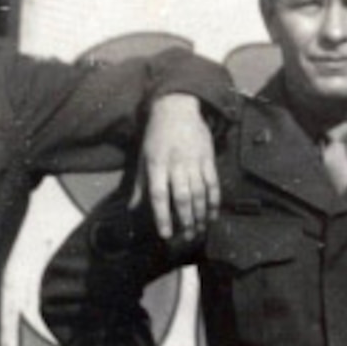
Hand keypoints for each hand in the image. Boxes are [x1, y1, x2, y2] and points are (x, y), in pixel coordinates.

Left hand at [134, 95, 219, 240]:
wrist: (177, 109)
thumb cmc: (157, 135)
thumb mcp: (143, 157)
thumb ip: (140, 184)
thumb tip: (132, 207)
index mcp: (156, 165)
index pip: (158, 195)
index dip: (162, 216)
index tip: (166, 234)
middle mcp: (175, 164)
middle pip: (181, 197)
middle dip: (185, 220)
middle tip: (188, 236)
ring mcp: (193, 161)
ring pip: (199, 193)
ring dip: (200, 214)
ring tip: (200, 229)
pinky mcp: (208, 158)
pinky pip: (212, 183)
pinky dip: (214, 200)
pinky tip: (213, 214)